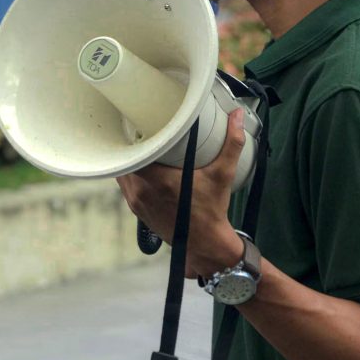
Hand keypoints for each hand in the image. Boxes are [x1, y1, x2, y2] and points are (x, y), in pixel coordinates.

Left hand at [116, 108, 245, 277]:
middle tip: (144, 130)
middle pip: (126, 158)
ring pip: (123, 172)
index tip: (140, 122)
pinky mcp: (136, 209)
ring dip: (131, 159)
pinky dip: (131, 174)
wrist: (204, 243)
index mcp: (157, 179)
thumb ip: (231, 143)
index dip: (132, 134)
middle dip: (133, 144)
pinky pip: (126, 184)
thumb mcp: (223, 174)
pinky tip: (142, 166)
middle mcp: (141, 190)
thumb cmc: (212, 210)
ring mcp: (136, 201)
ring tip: (142, 146)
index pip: (132, 151)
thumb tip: (236, 116)